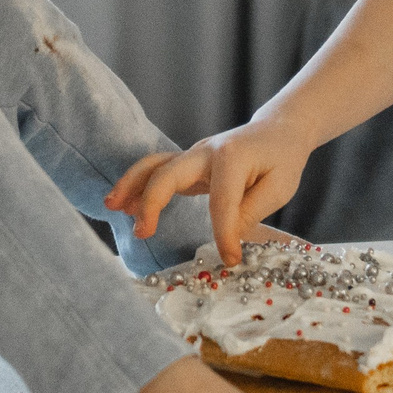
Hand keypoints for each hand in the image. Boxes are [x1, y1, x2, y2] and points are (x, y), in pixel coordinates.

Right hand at [106, 120, 314, 264]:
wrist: (277, 131)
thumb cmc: (281, 160)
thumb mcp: (278, 188)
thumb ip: (250, 212)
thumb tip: (226, 239)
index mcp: (231, 158)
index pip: (220, 202)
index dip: (223, 234)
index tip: (230, 260)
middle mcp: (205, 152)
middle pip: (168, 173)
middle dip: (151, 202)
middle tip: (142, 232)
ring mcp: (192, 156)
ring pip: (153, 166)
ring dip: (131, 186)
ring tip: (111, 207)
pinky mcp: (186, 164)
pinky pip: (156, 172)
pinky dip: (137, 186)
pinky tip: (121, 205)